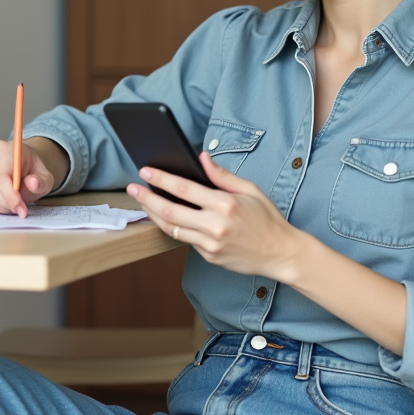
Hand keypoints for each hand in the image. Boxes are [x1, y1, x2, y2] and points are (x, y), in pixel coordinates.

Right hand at [0, 137, 64, 216]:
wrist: (22, 163)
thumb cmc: (32, 169)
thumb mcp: (45, 175)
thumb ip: (42, 181)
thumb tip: (32, 183)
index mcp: (2, 149)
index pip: (1, 178)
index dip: (11, 197)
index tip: (22, 210)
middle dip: (10, 205)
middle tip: (23, 210)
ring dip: (4, 208)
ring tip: (17, 203)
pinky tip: (7, 201)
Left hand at [128, 151, 307, 280]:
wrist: (280, 253)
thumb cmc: (267, 219)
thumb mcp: (250, 190)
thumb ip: (222, 175)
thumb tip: (201, 157)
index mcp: (225, 205)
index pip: (184, 188)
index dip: (161, 179)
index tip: (146, 171)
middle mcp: (215, 225)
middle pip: (170, 211)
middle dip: (147, 198)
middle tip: (133, 188)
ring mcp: (210, 244)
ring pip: (171, 228)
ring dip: (154, 214)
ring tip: (143, 202)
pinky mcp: (209, 257)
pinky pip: (185, 240)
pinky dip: (173, 227)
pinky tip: (164, 217)